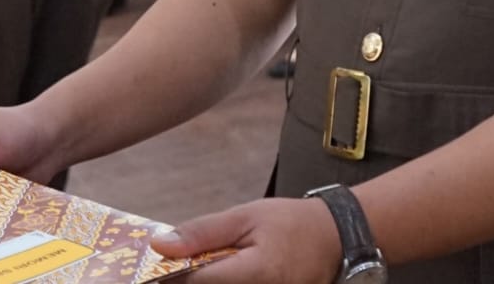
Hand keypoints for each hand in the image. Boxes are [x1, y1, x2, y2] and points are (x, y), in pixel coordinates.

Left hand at [151, 197, 342, 283]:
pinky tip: (223, 274)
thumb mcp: (246, 216)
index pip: (200, 282)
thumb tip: (160, 245)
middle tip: (181, 268)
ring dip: (210, 281)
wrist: (335, 238)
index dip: (174, 275)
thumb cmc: (290, 223)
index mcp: (258, 272)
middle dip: (193, 280)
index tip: (158, 268)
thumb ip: (203, 233)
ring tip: (205, 269)